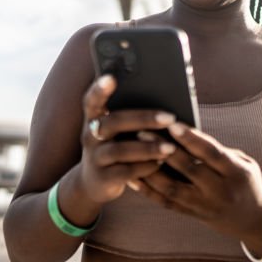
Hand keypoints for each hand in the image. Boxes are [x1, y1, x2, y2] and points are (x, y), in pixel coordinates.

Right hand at [76, 75, 178, 203]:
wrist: (94, 183)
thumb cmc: (114, 146)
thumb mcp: (115, 131)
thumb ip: (129, 115)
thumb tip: (164, 98)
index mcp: (94, 119)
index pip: (92, 100)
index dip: (99, 89)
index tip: (111, 78)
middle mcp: (90, 136)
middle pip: (113, 122)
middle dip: (143, 119)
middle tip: (169, 117)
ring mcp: (94, 158)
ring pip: (119, 150)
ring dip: (147, 148)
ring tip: (171, 147)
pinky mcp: (103, 179)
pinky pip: (125, 172)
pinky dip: (145, 168)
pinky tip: (161, 163)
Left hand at [133, 123, 261, 241]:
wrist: (253, 220)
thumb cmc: (245, 180)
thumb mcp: (243, 162)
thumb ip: (217, 150)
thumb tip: (183, 132)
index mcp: (237, 173)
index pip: (211, 153)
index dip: (192, 139)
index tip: (171, 124)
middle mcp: (221, 192)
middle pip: (189, 170)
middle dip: (164, 150)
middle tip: (142, 132)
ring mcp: (205, 206)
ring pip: (173, 189)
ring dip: (150, 170)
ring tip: (132, 152)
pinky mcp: (193, 216)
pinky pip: (167, 203)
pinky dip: (148, 190)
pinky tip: (133, 177)